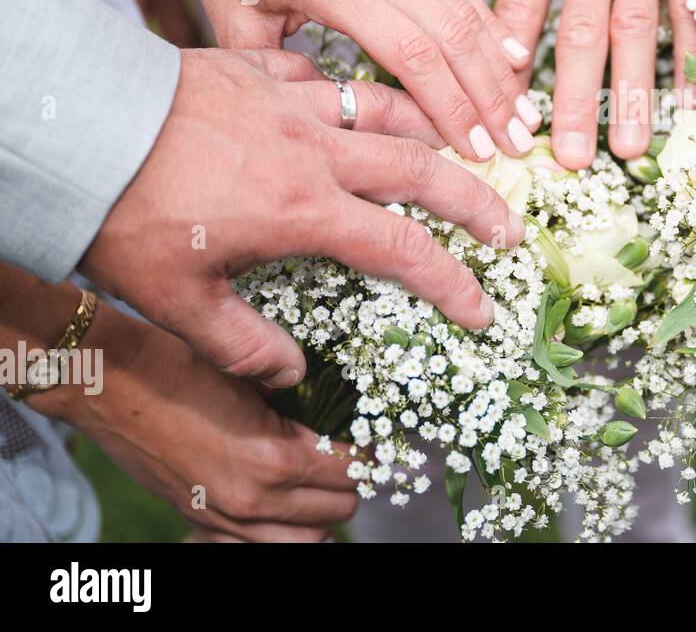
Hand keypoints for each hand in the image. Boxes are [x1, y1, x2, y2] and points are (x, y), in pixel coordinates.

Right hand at [43, 305, 357, 541]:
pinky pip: (260, 547)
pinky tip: (284, 505)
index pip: (352, 470)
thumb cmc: (180, 365)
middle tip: (346, 451)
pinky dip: (282, 531)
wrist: (109, 383)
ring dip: (321, 513)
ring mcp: (227, 516)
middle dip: (350, 480)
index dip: (368, 449)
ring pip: (307, 540)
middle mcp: (255, 499)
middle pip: (339, 508)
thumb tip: (341, 411)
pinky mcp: (203, 520)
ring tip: (320, 481)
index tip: (367, 432)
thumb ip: (302, 400)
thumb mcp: (255, 375)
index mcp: (275, 459)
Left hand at [78, 48, 523, 386]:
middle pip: (421, 169)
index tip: (481, 308)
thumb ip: (242, 343)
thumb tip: (291, 374)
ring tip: (463, 147)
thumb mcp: (176, 300)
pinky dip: (356, 90)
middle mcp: (314, 150)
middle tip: (510, 225)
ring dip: (434, 130)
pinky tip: (361, 101)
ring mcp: (291, 102)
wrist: (78, 123)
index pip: (402, 248)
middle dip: (475, 199)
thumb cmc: (124, 213)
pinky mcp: (259, 70)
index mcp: (303, 208)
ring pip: (387, 108)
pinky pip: (326, 75)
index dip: (451, 282)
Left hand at [106, 0, 537, 160]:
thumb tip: (324, 121)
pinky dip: (490, 26)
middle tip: (517, 144)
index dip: (449, 106)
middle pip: (453, 37)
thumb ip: (278, 74)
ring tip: (526, 114)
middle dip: (490, 98)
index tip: (473, 151)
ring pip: (465, 11)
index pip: (411, 54)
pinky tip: (514, 58)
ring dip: (500, 68)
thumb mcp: (232, 17)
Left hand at [449, 0, 695, 165]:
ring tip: (628, 148)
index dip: (509, 61)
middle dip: (573, 98)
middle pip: (582, 27)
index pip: (521, 4)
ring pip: (640, 26)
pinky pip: (695, 8)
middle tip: (567, 159)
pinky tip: (692, 107)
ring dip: (634, 92)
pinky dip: (694, 59)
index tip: (499, 114)